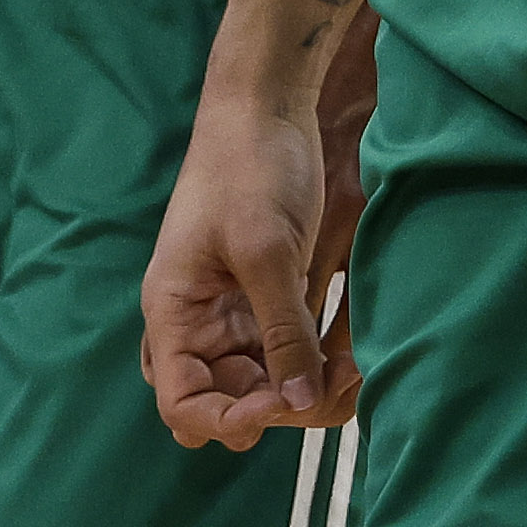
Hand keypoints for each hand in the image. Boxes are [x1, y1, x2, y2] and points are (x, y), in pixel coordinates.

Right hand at [144, 84, 354, 450]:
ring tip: (350, 369)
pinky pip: (285, 351)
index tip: (283, 399)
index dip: (229, 419)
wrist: (266, 107)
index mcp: (174, 312)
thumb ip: (282, 331)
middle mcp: (197, 322)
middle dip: (276, 409)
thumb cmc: (248, 168)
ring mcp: (232, 312)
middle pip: (224, 402)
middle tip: (328, 385)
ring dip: (303, 389)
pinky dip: (316, 360)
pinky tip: (351, 354)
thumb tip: (301, 404)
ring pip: (261, 383)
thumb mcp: (265, 251)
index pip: (182, 404)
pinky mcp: (266, 297)